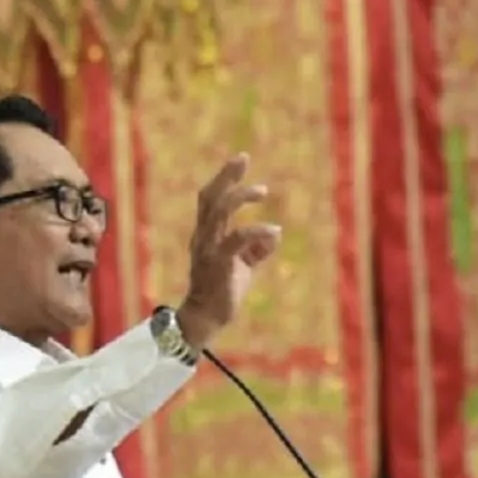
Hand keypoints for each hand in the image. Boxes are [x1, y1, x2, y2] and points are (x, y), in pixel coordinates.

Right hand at [177, 153, 280, 349]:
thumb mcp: (243, 266)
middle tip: (242, 158)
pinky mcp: (218, 264)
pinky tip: (274, 231)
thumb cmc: (223, 291)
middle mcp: (203, 237)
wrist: (207, 320)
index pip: (210, 199)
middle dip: (226, 176)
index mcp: (206, 234)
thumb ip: (256, 249)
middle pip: (210, 197)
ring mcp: (208, 250)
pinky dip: (256, 232)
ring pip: (218, 212)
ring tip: (263, 190)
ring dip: (240, 196)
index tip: (240, 160)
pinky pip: (236, 240)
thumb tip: (274, 235)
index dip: (223, 178)